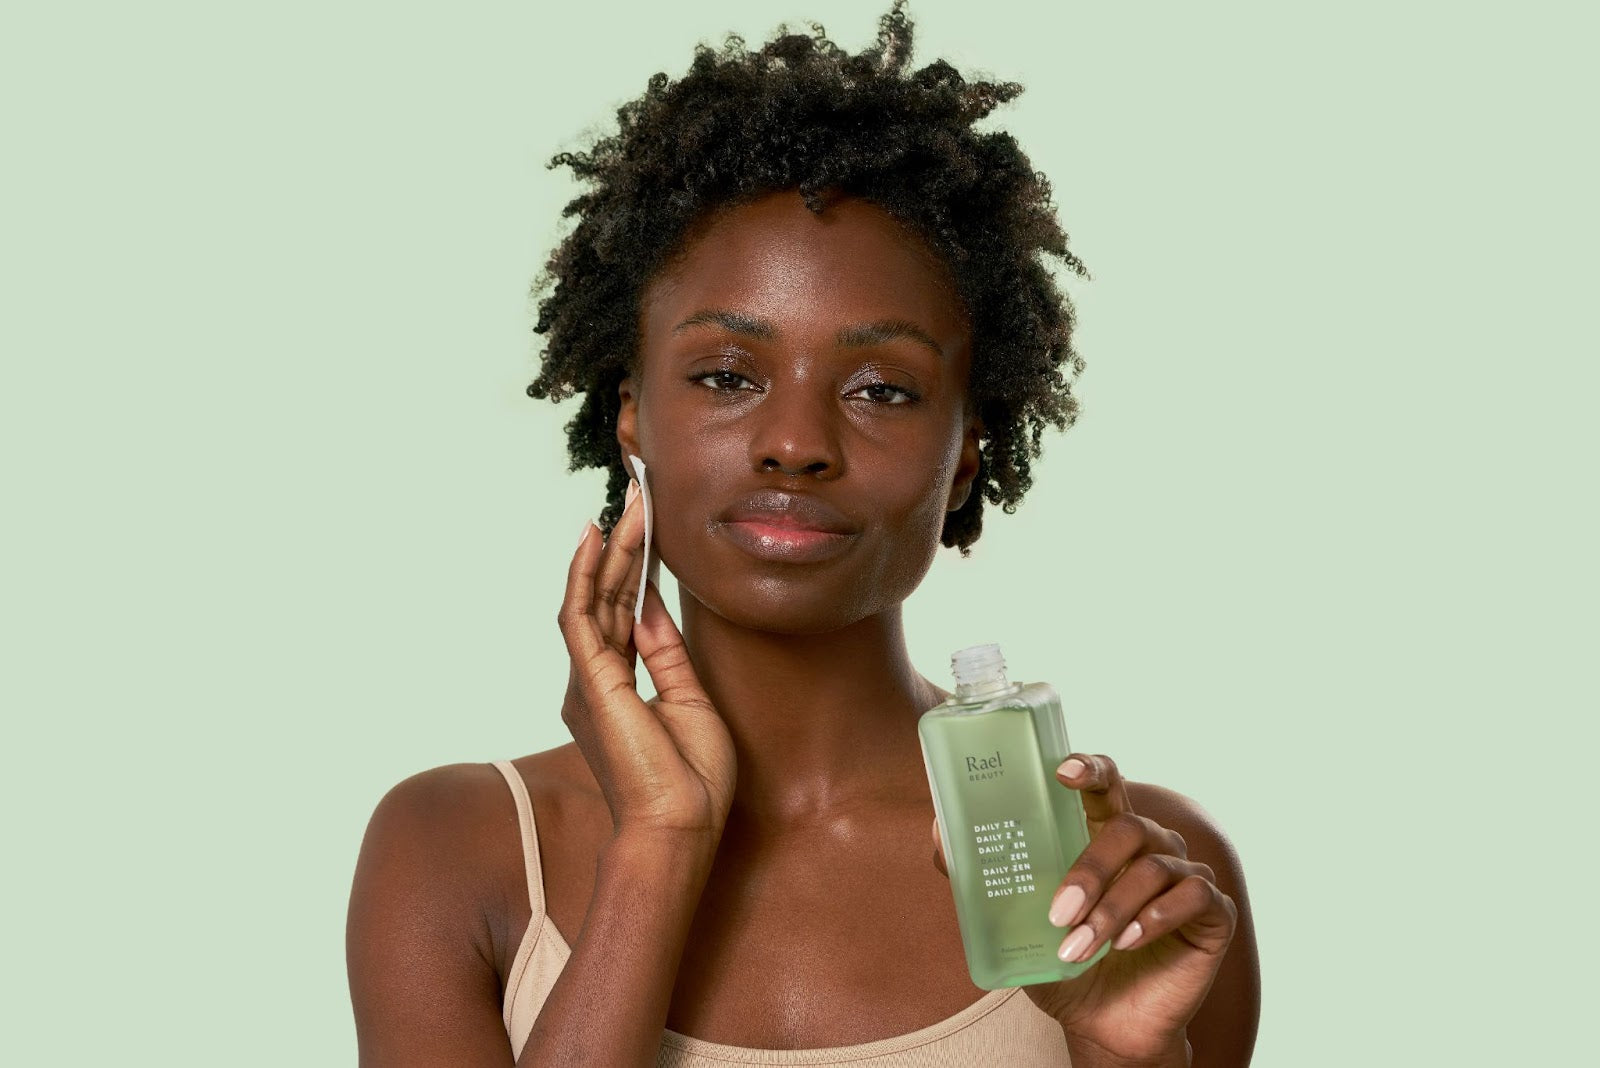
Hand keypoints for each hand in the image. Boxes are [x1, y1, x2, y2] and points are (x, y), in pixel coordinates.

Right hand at [559, 479, 735, 841]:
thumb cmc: (691, 781)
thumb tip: (653, 606)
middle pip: (608, 596)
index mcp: (616, 688)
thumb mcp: (689, 700)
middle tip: (641, 495)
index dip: (635, 567)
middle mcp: (593, 681)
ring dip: (613, 547)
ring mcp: (588, 681)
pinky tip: (598, 537)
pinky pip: (581, 615)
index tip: (650, 527)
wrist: (681, 829)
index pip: (624, 611)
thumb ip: (665, 653)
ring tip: (632, 503)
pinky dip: (587, 574)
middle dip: (624, 544)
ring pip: (595, 597)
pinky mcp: (591, 682)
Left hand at [931, 754, 1234, 1064]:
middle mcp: (1150, 846)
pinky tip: (1127, 943)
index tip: (1062, 772)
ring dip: (1110, 909)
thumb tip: (940, 837)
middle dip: (1089, 870)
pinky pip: (1193, 896)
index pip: (1106, 782)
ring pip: (1154, 867)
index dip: (1090, 768)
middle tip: (1058, 912)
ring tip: (1079, 949)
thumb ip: (983, 878)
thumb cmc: (1062, 966)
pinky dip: (1155, 918)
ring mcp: (1186, 875)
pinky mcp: (1213, 913)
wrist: (1105, 1028)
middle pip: (1127, 827)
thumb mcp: (1014, 923)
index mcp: (1106, 835)